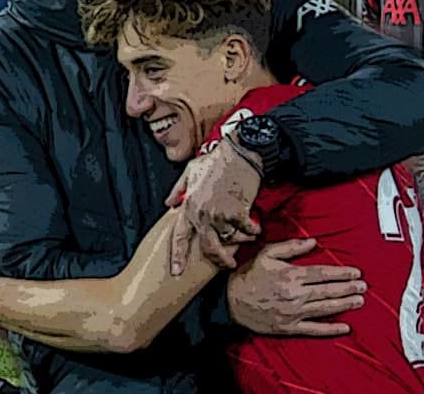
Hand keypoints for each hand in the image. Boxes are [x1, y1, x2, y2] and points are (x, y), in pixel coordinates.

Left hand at [165, 134, 261, 274]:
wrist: (239, 153)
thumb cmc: (216, 160)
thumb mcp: (190, 171)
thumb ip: (178, 189)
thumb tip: (168, 203)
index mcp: (189, 205)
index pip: (180, 236)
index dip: (177, 256)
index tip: (175, 271)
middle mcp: (202, 213)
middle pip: (207, 247)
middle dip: (218, 259)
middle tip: (226, 265)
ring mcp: (219, 214)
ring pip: (228, 239)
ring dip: (238, 238)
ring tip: (246, 235)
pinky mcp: (237, 213)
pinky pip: (245, 231)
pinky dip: (252, 230)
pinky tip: (255, 228)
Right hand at [226, 238, 366, 336]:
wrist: (231, 302)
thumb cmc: (249, 276)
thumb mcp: (267, 254)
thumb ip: (291, 247)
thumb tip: (312, 242)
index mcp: (292, 275)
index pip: (323, 273)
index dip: (342, 273)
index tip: (356, 272)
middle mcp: (296, 295)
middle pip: (328, 291)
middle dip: (348, 288)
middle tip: (364, 287)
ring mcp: (294, 313)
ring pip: (325, 309)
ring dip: (345, 305)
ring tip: (359, 301)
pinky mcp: (290, 327)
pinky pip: (315, 329)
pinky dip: (331, 329)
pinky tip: (345, 327)